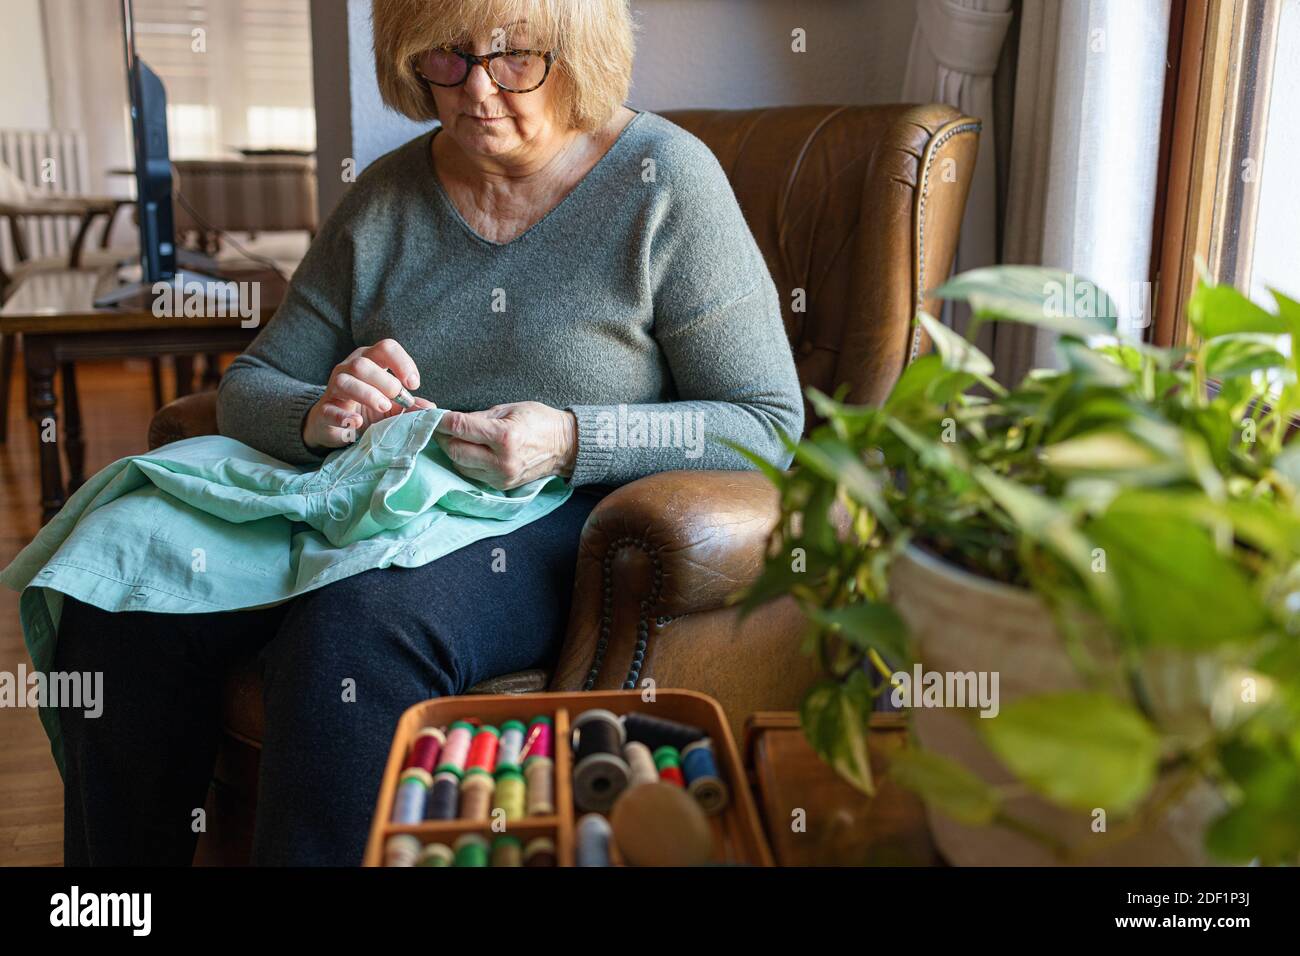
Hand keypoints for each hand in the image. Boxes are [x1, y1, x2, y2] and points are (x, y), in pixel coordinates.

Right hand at [302, 339, 435, 450]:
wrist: (336, 426)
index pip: (385, 348)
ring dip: (367, 393)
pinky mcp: (324, 410)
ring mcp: (334, 388)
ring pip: (345, 380)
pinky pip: (329, 409)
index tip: (414, 384)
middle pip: (363, 363)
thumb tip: (430, 408)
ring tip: (383, 407)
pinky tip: (356, 422)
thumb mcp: (392, 405)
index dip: (402, 362)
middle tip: (399, 398)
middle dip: (385, 380)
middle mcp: (350, 368)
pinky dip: (343, 416)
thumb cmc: (368, 409)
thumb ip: (410, 405)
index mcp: (370, 360)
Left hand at [434, 402, 577, 489]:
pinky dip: (465, 462)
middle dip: (444, 438)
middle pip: (455, 452)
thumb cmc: (539, 421)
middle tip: (441, 428)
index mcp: (505, 437)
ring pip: (460, 466)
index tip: (432, 416)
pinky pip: (472, 474)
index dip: (442, 421)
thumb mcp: (509, 409)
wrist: (564, 446)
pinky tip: (470, 451)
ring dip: (453, 452)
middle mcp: (502, 461)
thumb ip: (478, 417)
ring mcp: (501, 476)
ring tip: (456, 439)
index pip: (461, 428)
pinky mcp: (501, 485)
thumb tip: (451, 420)